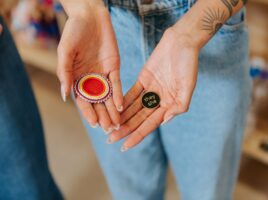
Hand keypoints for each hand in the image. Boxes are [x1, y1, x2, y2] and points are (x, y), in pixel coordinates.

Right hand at [57, 3, 122, 131]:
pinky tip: (121, 106)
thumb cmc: (73, 32)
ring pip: (108, 96)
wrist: (89, 16)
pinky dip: (119, 94)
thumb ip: (65, 72)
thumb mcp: (65, 51)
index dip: (88, 112)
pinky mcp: (114, 67)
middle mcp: (90, 79)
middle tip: (110, 129)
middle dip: (103, 115)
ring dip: (112, 110)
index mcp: (76, 78)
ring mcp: (103, 74)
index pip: (83, 100)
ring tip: (117, 124)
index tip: (94, 124)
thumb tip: (65, 95)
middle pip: (97, 102)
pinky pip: (117, 84)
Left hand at [108, 28, 199, 150]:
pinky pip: (131, 92)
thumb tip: (164, 121)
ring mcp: (150, 90)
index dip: (137, 136)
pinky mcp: (143, 79)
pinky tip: (112, 108)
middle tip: (110, 139)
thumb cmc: (188, 63)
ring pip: (133, 107)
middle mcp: (159, 100)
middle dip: (125, 129)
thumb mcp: (188, 86)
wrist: (181, 42)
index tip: (125, 147)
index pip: (150, 124)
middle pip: (139, 118)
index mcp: (170, 105)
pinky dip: (122, 101)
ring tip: (109, 127)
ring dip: (121, 117)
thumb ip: (179, 105)